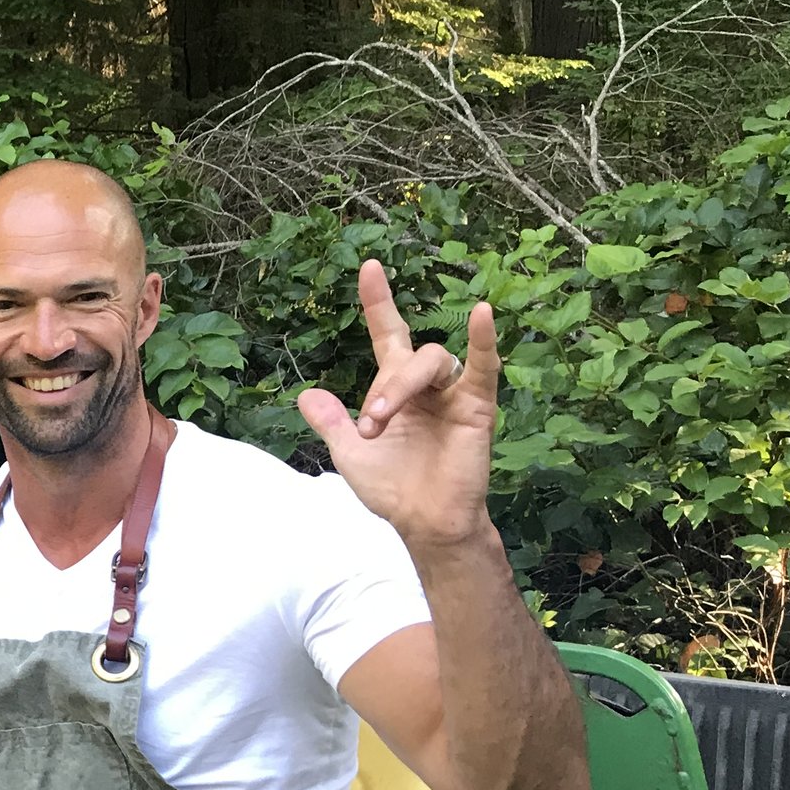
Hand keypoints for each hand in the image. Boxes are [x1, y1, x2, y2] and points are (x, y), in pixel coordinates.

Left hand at [296, 261, 501, 550]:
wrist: (424, 522)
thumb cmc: (392, 489)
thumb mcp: (349, 453)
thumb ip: (330, 422)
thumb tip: (305, 395)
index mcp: (395, 389)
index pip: (389, 333)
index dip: (379, 302)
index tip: (370, 267)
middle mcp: (426, 384)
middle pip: (406, 355)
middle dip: (381, 388)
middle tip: (368, 426)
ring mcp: (454, 393)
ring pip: (432, 360)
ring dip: (400, 388)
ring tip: (381, 422)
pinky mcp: (477, 407)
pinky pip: (484, 366)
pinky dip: (483, 340)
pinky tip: (482, 314)